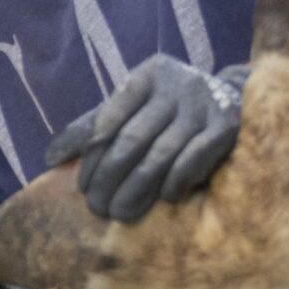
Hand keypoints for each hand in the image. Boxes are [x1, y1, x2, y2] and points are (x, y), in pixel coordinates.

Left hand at [46, 56, 246, 222]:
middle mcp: (176, 85)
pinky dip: (177, 181)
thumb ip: (95, 127)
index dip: (92, 157)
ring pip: (161, 154)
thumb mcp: (134, 109)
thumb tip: (51, 157)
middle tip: (96, 208)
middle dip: (109, 178)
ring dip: (137, 189)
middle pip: (132, 139)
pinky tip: (165, 200)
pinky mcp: (228, 126)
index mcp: (148, 75)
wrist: (236, 100)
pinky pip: (195, 159)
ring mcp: (204, 104)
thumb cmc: (171, 110)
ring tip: (120, 213)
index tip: (81, 187)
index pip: (109, 119)